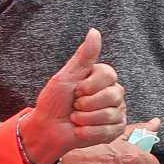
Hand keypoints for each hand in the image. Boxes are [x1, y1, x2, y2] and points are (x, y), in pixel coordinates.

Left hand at [19, 28, 125, 163]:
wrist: (47, 129)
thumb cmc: (54, 102)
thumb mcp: (66, 76)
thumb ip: (84, 56)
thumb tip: (94, 31)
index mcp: (102, 78)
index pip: (109, 75)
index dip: (89, 85)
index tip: (75, 90)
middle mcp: (113, 93)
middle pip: (113, 95)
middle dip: (87, 104)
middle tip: (74, 106)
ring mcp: (117, 112)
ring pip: (110, 114)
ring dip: (85, 119)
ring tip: (76, 119)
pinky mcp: (115, 130)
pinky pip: (109, 130)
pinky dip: (89, 132)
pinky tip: (81, 131)